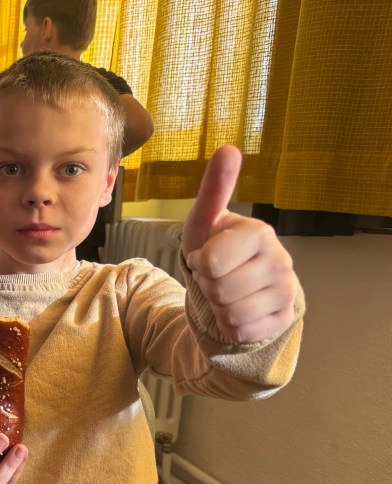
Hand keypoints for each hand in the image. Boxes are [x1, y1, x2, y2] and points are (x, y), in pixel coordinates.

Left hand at [182, 145, 299, 343]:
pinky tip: (239, 309)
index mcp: (260, 233)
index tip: (206, 257)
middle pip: (218, 291)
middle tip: (216, 277)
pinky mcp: (283, 318)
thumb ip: (214, 187)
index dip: (199, 265)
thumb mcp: (205, 220)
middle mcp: (281, 260)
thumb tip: (228, 148)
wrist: (234, 285)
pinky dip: (231, 326)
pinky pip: (242, 332)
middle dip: (207, 287)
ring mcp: (286, 291)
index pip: (210, 264)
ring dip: (218, 307)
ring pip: (231, 313)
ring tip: (227, 292)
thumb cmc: (216, 248)